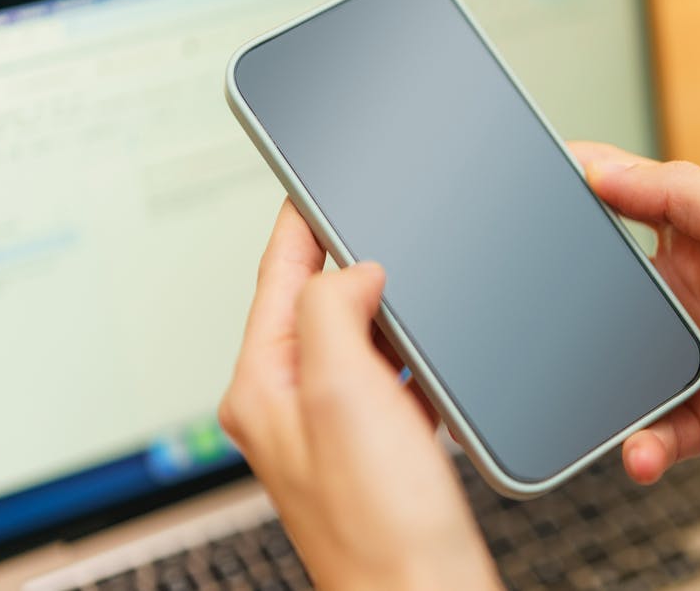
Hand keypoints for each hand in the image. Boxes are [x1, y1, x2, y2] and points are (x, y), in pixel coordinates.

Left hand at [219, 201, 497, 590]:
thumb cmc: (379, 523)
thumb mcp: (341, 392)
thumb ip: (333, 311)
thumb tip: (354, 269)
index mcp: (265, 386)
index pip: (277, 278)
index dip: (298, 223)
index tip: (311, 177)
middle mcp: (293, 405)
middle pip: (315, 304)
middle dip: (345, 258)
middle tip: (371, 213)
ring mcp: (338, 428)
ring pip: (358, 340)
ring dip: (384, 306)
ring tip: (410, 272)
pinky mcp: (381, 447)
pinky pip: (391, 378)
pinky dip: (411, 354)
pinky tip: (434, 353)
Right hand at [572, 142, 699, 589]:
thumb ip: (683, 197)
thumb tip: (603, 166)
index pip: (632, 207)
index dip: (585, 200)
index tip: (528, 202)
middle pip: (613, 295)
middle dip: (574, 308)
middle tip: (534, 320)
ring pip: (622, 368)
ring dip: (604, 389)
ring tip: (596, 403)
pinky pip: (654, 431)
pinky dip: (642, 445)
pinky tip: (646, 452)